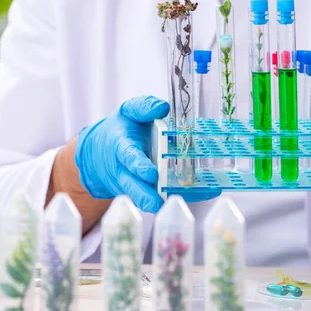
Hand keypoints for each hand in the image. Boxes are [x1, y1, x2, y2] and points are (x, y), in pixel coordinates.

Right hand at [75, 96, 218, 212]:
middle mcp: (125, 172)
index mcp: (121, 148)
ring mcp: (135, 186)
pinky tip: (207, 191)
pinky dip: (183, 197)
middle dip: (145, 196)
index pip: (128, 158)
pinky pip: (162, 198)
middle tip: (159, 202)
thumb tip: (162, 108)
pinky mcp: (146, 193)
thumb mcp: (128, 113)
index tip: (152, 174)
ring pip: (146, 198)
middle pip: (133, 187)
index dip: (139, 167)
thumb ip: (143, 108)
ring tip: (192, 197)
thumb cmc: (122, 131)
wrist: (103, 154)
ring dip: (165, 201)